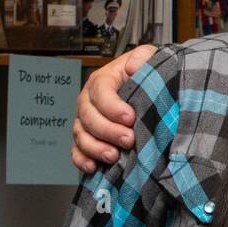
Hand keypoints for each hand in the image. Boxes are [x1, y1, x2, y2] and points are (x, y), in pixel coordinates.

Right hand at [71, 44, 155, 173]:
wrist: (150, 91)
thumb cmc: (147, 75)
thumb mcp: (150, 59)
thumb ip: (142, 58)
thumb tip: (132, 66)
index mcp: (102, 80)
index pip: (100, 91)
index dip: (112, 106)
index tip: (130, 117)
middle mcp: (89, 101)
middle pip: (89, 116)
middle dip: (108, 130)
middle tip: (128, 140)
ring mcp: (86, 121)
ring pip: (81, 135)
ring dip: (95, 148)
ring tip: (114, 156)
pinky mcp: (87, 139)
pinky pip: (77, 151)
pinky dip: (82, 160)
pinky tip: (93, 167)